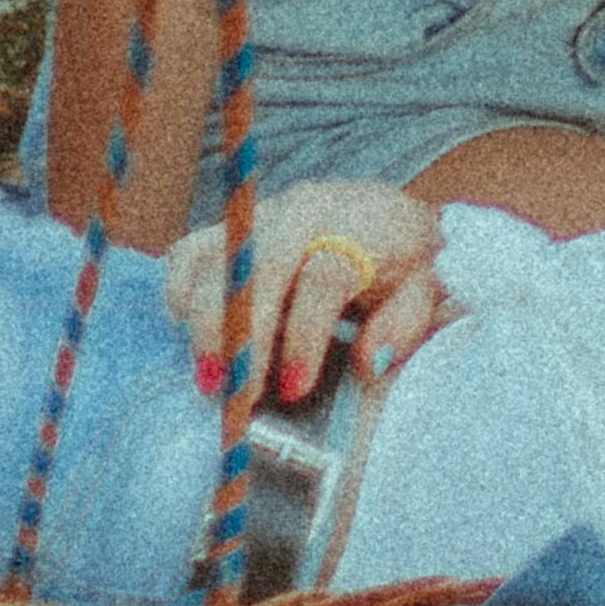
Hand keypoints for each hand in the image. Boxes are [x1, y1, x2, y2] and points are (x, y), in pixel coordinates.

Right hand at [158, 179, 447, 405]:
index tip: (294, 388)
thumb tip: (368, 364)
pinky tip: (191, 336)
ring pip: (215, 261)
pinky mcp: (230, 226)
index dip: (305, 338)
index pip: (323, 280)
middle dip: (239, 336)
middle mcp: (304, 213)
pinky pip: (189, 253)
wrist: (384, 212)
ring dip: (203, 325)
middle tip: (231, 393)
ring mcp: (261, 216)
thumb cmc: (401, 260)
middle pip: (258, 269)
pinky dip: (181, 293)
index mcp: (360, 228)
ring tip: (209, 379)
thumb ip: (403, 324)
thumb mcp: (422, 289)